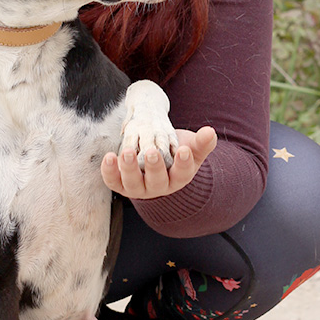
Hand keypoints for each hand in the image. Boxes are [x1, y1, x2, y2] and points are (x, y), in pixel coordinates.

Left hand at [100, 126, 216, 199]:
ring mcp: (138, 187)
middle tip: (152, 152)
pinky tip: (109, 157)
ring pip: (133, 184)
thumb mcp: (191, 146)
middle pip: (156, 182)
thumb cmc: (175, 153)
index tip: (184, 150)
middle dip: (154, 167)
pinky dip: (109, 171)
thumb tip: (210, 132)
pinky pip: (113, 181)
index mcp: (177, 179)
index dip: (183, 163)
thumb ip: (202, 142)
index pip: (182, 174)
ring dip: (129, 168)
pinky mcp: (120, 183)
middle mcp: (157, 187)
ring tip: (127, 152)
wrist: (154, 157)